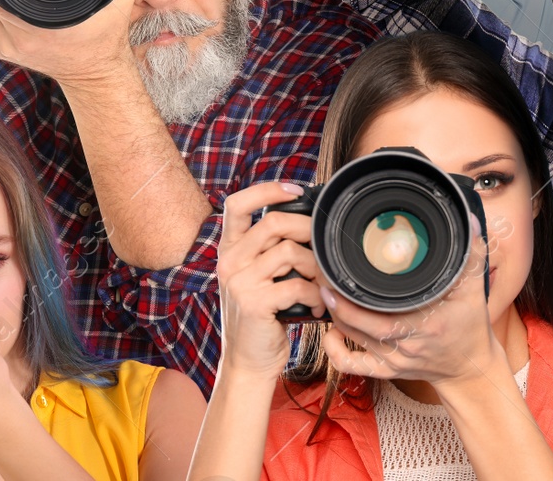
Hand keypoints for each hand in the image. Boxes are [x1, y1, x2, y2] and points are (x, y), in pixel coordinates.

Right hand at [214, 182, 327, 379]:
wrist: (248, 362)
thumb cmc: (264, 317)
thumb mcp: (259, 277)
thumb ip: (271, 251)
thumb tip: (310, 222)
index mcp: (229, 250)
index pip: (237, 204)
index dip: (267, 190)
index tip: (296, 190)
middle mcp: (228, 262)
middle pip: (273, 222)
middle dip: (307, 230)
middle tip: (324, 247)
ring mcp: (238, 282)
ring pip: (289, 252)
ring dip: (315, 267)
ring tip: (321, 284)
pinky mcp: (253, 303)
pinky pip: (297, 285)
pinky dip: (315, 295)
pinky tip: (318, 306)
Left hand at [318, 219, 502, 392]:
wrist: (470, 368)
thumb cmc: (470, 327)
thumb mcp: (474, 289)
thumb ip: (470, 254)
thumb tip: (468, 221)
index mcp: (424, 323)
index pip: (377, 311)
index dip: (351, 294)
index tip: (337, 271)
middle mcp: (405, 343)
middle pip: (356, 323)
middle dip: (334, 299)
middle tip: (323, 274)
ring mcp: (393, 359)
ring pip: (351, 338)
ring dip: (334, 314)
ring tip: (326, 290)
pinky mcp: (387, 370)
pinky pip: (352, 366)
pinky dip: (334, 350)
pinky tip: (331, 331)